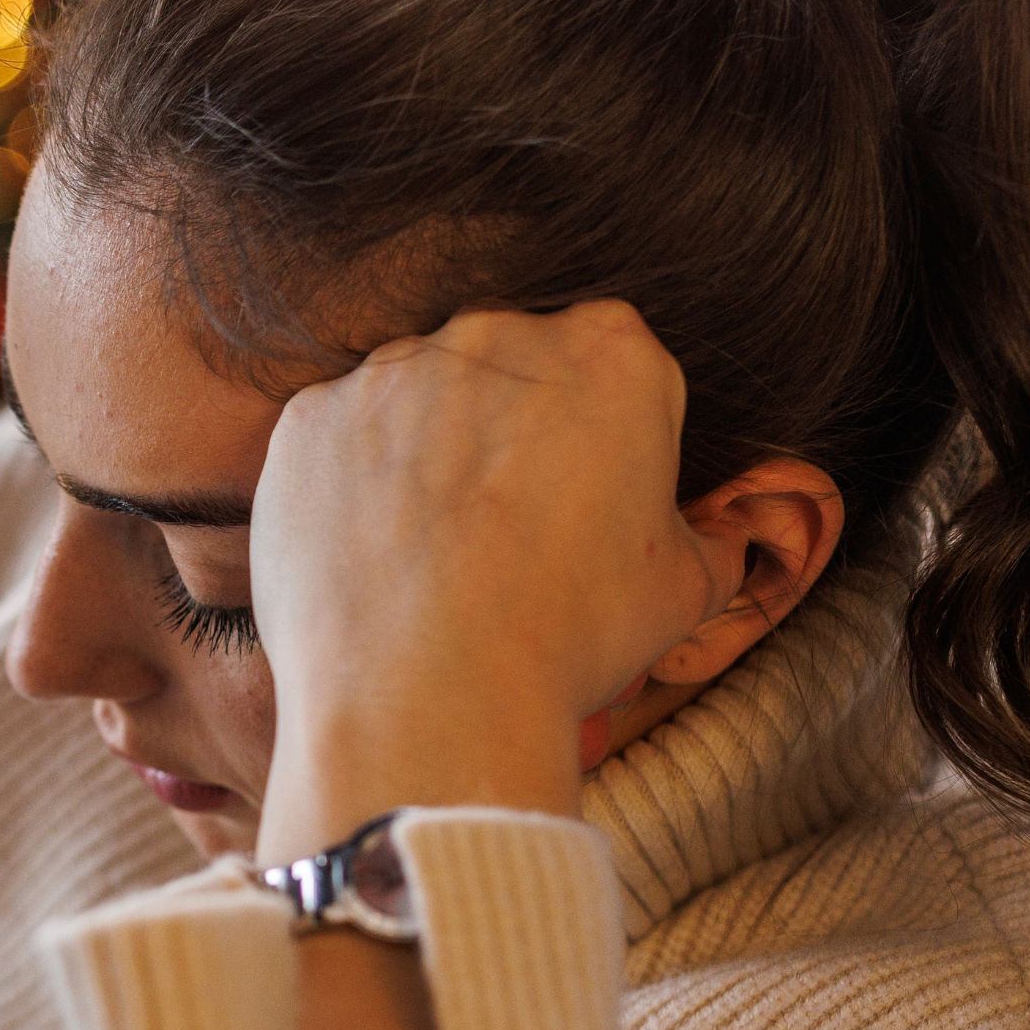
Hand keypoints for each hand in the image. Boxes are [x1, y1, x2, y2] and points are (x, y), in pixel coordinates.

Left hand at [244, 301, 738, 858]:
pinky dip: (351, 487)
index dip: (609, 441)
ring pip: (419, 400)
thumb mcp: (685, 590)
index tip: (592, 503)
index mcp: (610, 353)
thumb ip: (708, 541)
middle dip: (514, 437)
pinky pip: (338, 439)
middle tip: (510, 535)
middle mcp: (495, 335)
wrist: (427, 694)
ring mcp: (390, 370)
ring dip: (428, 458)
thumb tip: (720, 541)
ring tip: (436, 559)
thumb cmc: (569, 638)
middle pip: (513, 373)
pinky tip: (372, 559)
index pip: (617, 369)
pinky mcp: (310, 417)